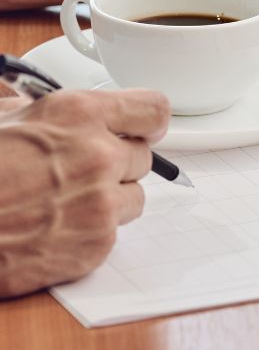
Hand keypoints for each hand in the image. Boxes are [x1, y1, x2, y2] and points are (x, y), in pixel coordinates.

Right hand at [0, 89, 168, 296]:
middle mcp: (98, 154)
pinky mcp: (98, 242)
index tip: (141, 129)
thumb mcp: (1, 119)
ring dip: (108, 199)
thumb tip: (56, 107)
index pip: (152, 110)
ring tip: (60, 202)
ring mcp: (102, 202)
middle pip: (143, 156)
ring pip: (134, 196)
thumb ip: (42, 109)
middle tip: (78, 171)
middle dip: (116, 163)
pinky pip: (115, 230)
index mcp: (77, 114)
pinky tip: (53, 227)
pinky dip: (91, 231)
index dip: (145, 122)